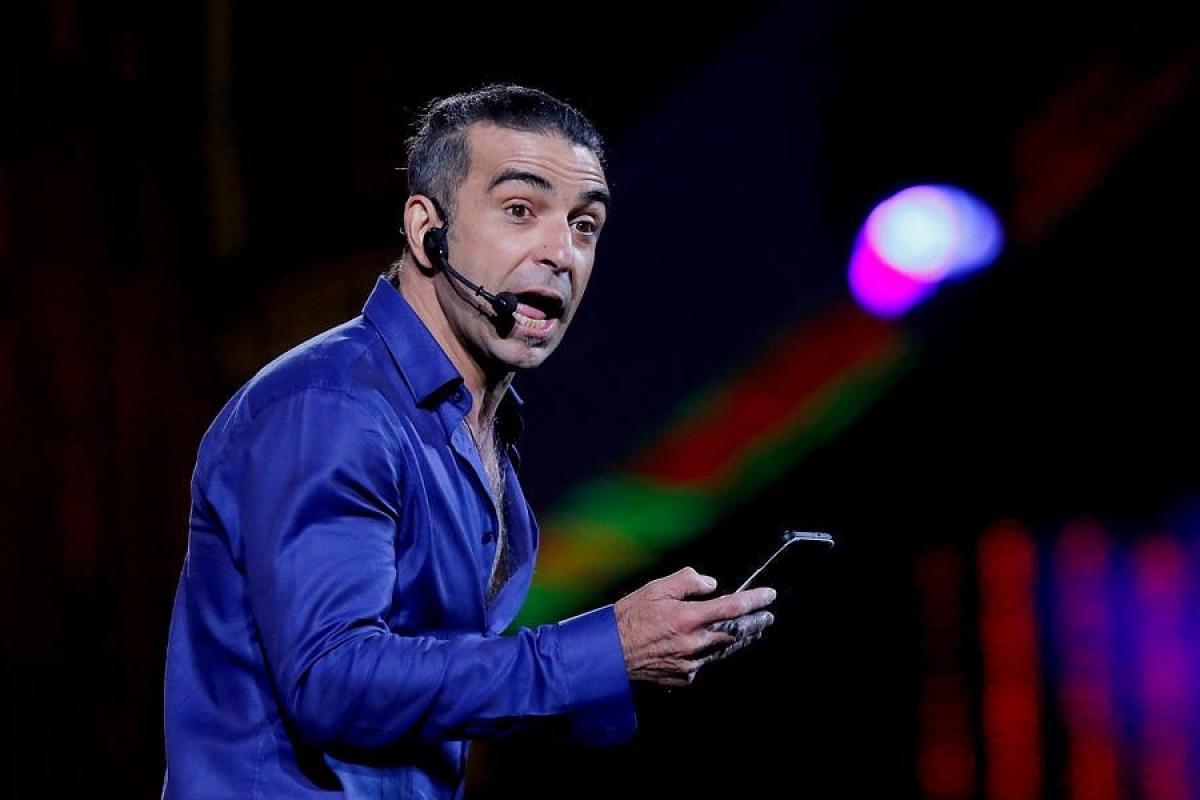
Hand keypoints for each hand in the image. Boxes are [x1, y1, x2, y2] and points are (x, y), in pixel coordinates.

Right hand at [614, 567, 775, 686]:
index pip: (732, 607)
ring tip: (750, 632)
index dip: (755, 600)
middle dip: (755, 624)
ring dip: (739, 640)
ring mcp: (690, 664)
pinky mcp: (683, 678)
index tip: (769, 595)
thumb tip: (711, 584)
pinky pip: (704, 664)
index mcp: (688, 618)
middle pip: (736, 633)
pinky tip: (708, 647)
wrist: (607, 656)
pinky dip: (709, 653)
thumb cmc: (628, 619)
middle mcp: (694, 643)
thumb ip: (686, 581)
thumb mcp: (654, 589)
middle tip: (767, 617)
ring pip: (723, 650)